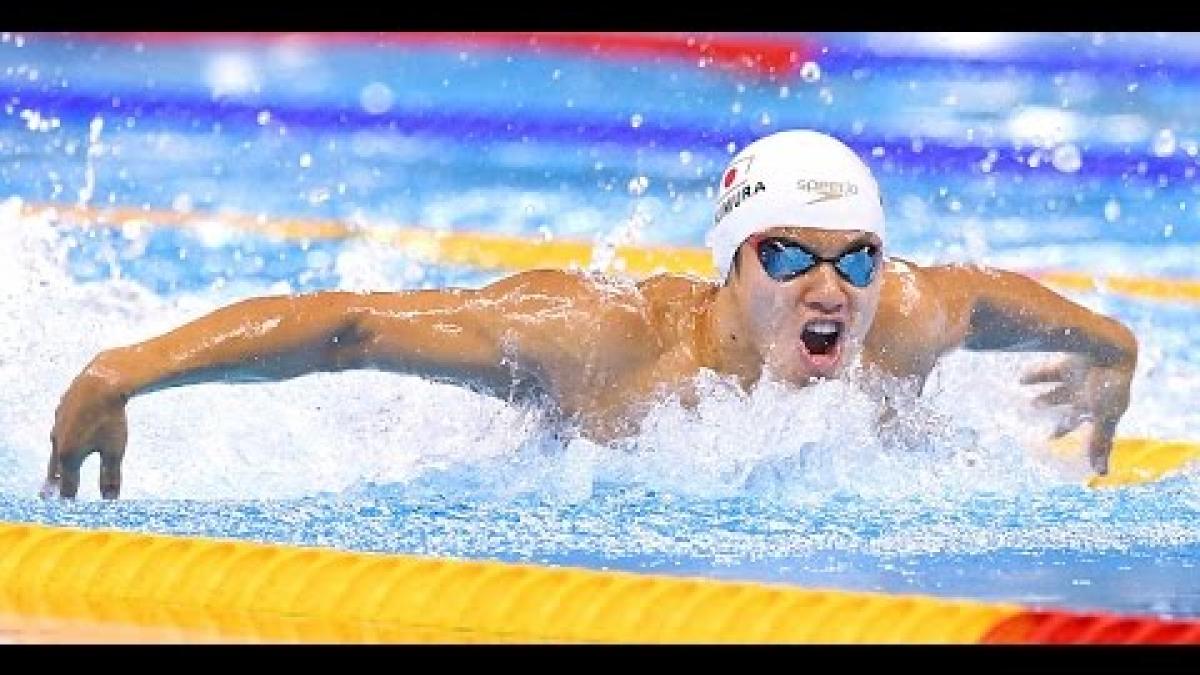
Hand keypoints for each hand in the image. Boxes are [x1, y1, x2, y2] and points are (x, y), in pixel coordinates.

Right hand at [44, 358, 129, 499]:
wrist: (100, 383)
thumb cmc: (109, 419)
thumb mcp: (114, 450)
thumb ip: (111, 476)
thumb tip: (111, 499)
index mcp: (68, 456)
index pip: (68, 485)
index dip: (69, 496)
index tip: (69, 506)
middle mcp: (58, 442)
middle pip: (56, 468)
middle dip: (56, 481)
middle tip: (49, 493)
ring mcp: (57, 425)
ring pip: (56, 447)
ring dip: (57, 460)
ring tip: (57, 469)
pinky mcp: (61, 411)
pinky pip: (61, 429)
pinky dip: (62, 438)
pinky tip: (65, 436)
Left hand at [1021, 354, 1133, 474]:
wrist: (1110, 345)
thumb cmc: (1109, 384)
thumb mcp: (1103, 416)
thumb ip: (1099, 443)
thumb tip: (1102, 475)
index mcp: (1101, 407)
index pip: (1082, 423)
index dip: (1066, 430)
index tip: (1050, 438)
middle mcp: (1090, 392)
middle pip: (1069, 404)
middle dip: (1055, 410)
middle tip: (1035, 411)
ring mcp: (1081, 376)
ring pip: (1060, 387)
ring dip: (1045, 394)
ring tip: (1027, 397)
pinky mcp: (1070, 360)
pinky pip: (1050, 370)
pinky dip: (1035, 375)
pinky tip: (1020, 379)